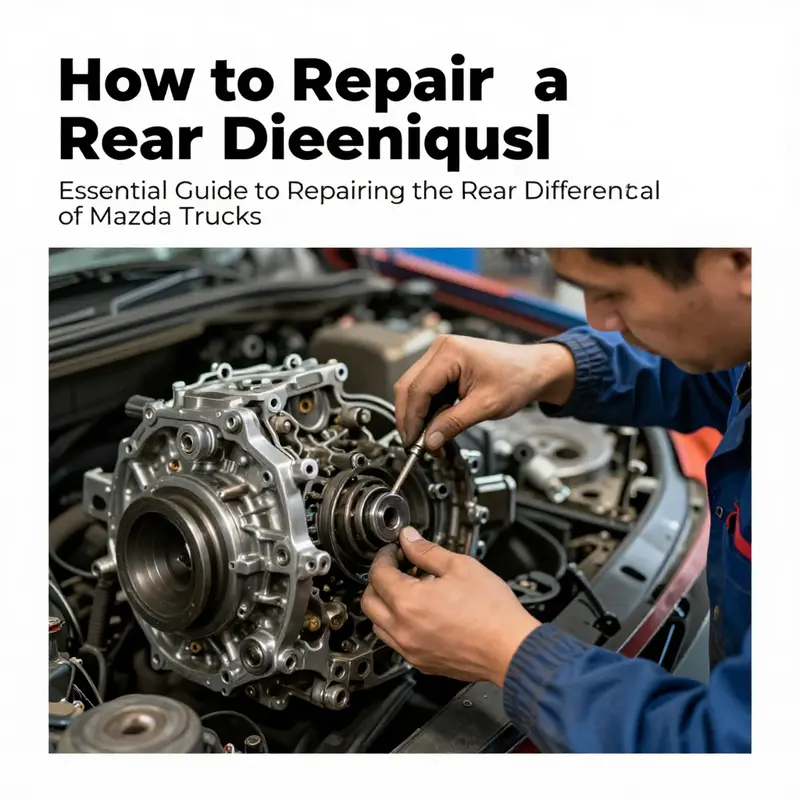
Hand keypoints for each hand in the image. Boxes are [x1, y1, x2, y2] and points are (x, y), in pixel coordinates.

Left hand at [362, 527, 539, 685]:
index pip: (379, 574)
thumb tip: (409, 539)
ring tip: (406, 590)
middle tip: (396, 567)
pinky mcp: (422, 663)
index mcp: (408, 603)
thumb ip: (427, 551)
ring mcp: (411, 650)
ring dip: (384, 605)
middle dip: (378, 580)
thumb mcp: (459, 566)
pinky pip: (396, 643)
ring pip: (378, 626)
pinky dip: (398, 626)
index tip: (395, 550)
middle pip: (369, 601)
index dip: (385, 556)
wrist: (511, 648)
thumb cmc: (492, 612)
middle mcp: (403, 630)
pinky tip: (418, 614)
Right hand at [394, 335, 575, 448]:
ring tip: (430, 440)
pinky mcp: (444, 364)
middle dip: (410, 419)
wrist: (535, 369)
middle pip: (408, 387)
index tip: (413, 443)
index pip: (417, 389)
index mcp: (449, 352)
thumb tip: (430, 440)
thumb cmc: (518, 378)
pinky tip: (435, 426)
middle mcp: (440, 349)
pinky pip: (427, 389)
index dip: (411, 420)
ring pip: (415, 389)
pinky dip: (428, 409)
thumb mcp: (486, 406)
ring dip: (419, 416)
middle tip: (416, 445)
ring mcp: (441, 355)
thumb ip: (453, 423)